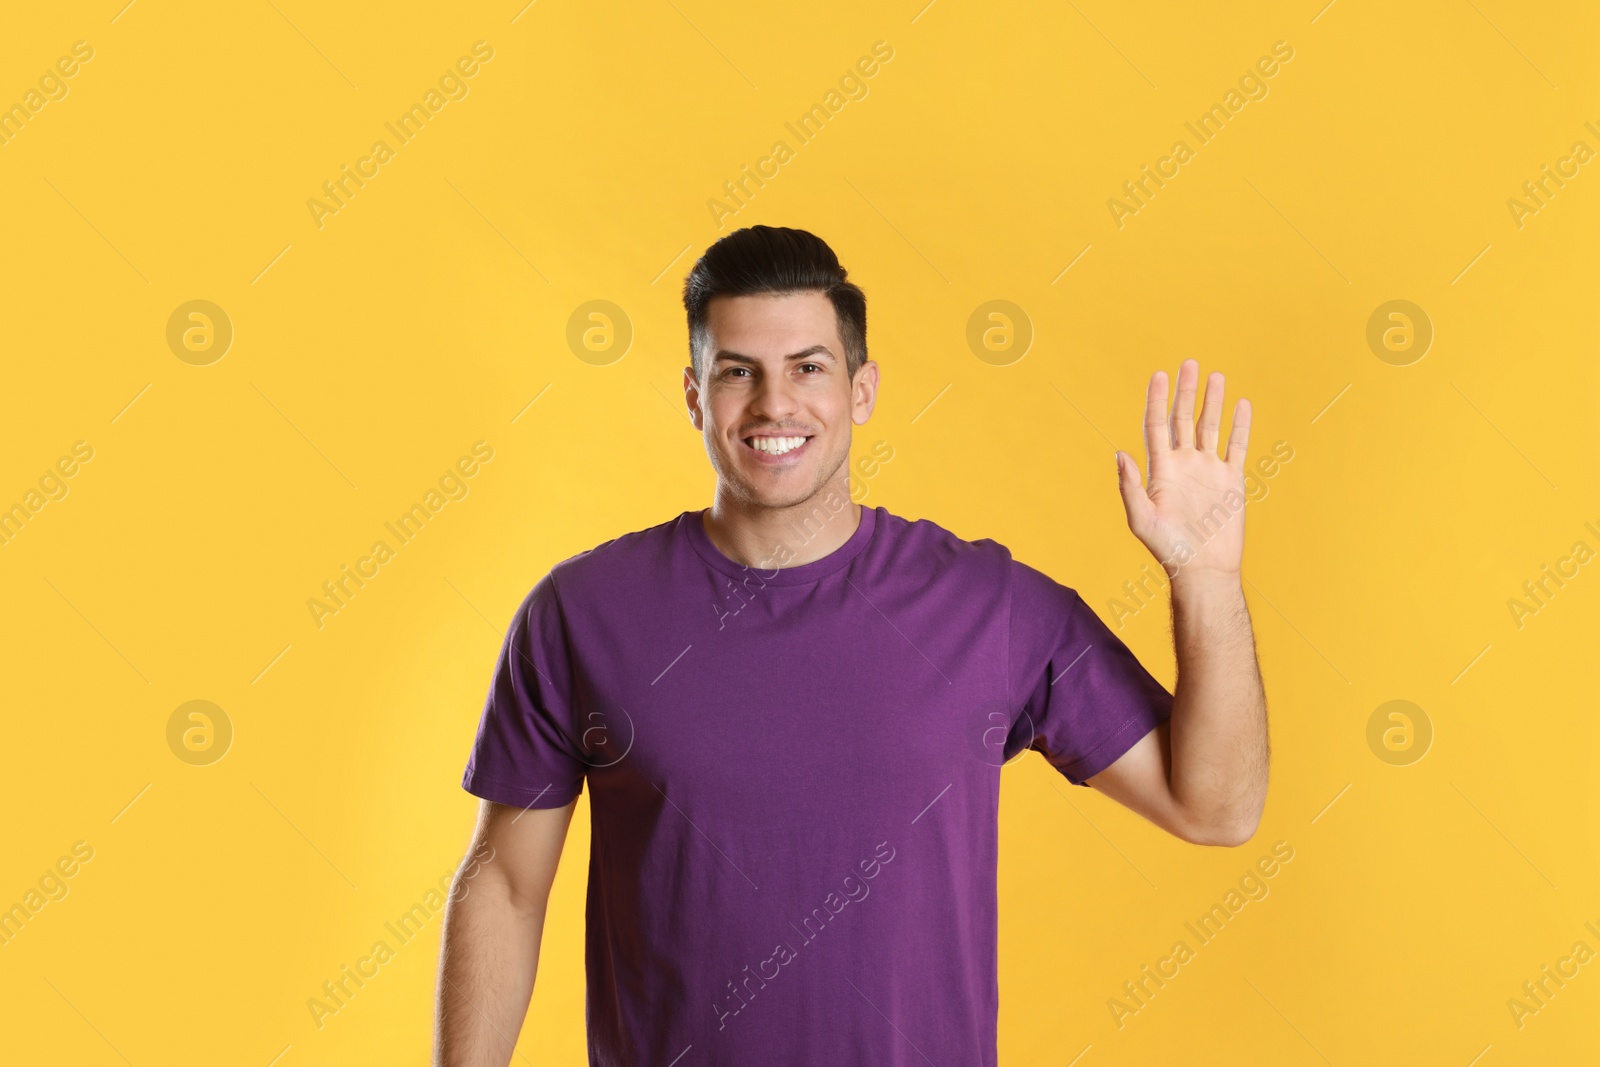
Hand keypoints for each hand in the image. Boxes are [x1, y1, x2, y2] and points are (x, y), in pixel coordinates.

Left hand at [1115, 359, 1250, 582]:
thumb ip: (1129, 486)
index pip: (1156, 425)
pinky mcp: (1231, 480)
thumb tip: (1119, 453)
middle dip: (1185, 391)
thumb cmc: (1167, 549)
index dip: (1156, 400)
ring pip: (1210, 427)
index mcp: (1161, 470)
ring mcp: (1208, 471)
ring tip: (1215, 375)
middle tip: (1188, 363)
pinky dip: (1240, 426)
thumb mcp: (1141, 519)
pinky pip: (1236, 447)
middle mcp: (1184, 465)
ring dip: (1212, 401)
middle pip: (1183, 419)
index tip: (1158, 374)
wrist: (1203, 570)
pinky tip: (1241, 405)